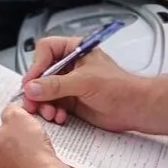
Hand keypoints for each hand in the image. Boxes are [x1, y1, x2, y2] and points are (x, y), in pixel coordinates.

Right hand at [21, 36, 144, 132]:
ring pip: (44, 91)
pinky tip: (59, 116)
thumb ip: (57, 85)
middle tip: (32, 102)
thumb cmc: (120, 87)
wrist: (134, 108)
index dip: (36, 65)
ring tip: (49, 112)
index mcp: (74, 50)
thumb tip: (33, 87)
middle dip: (36, 90)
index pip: (46, 50)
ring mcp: (69, 84)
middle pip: (41, 73)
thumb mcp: (84, 82)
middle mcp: (69, 65)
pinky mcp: (70, 101)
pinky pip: (52, 104)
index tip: (32, 82)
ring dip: (43, 103)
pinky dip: (52, 111)